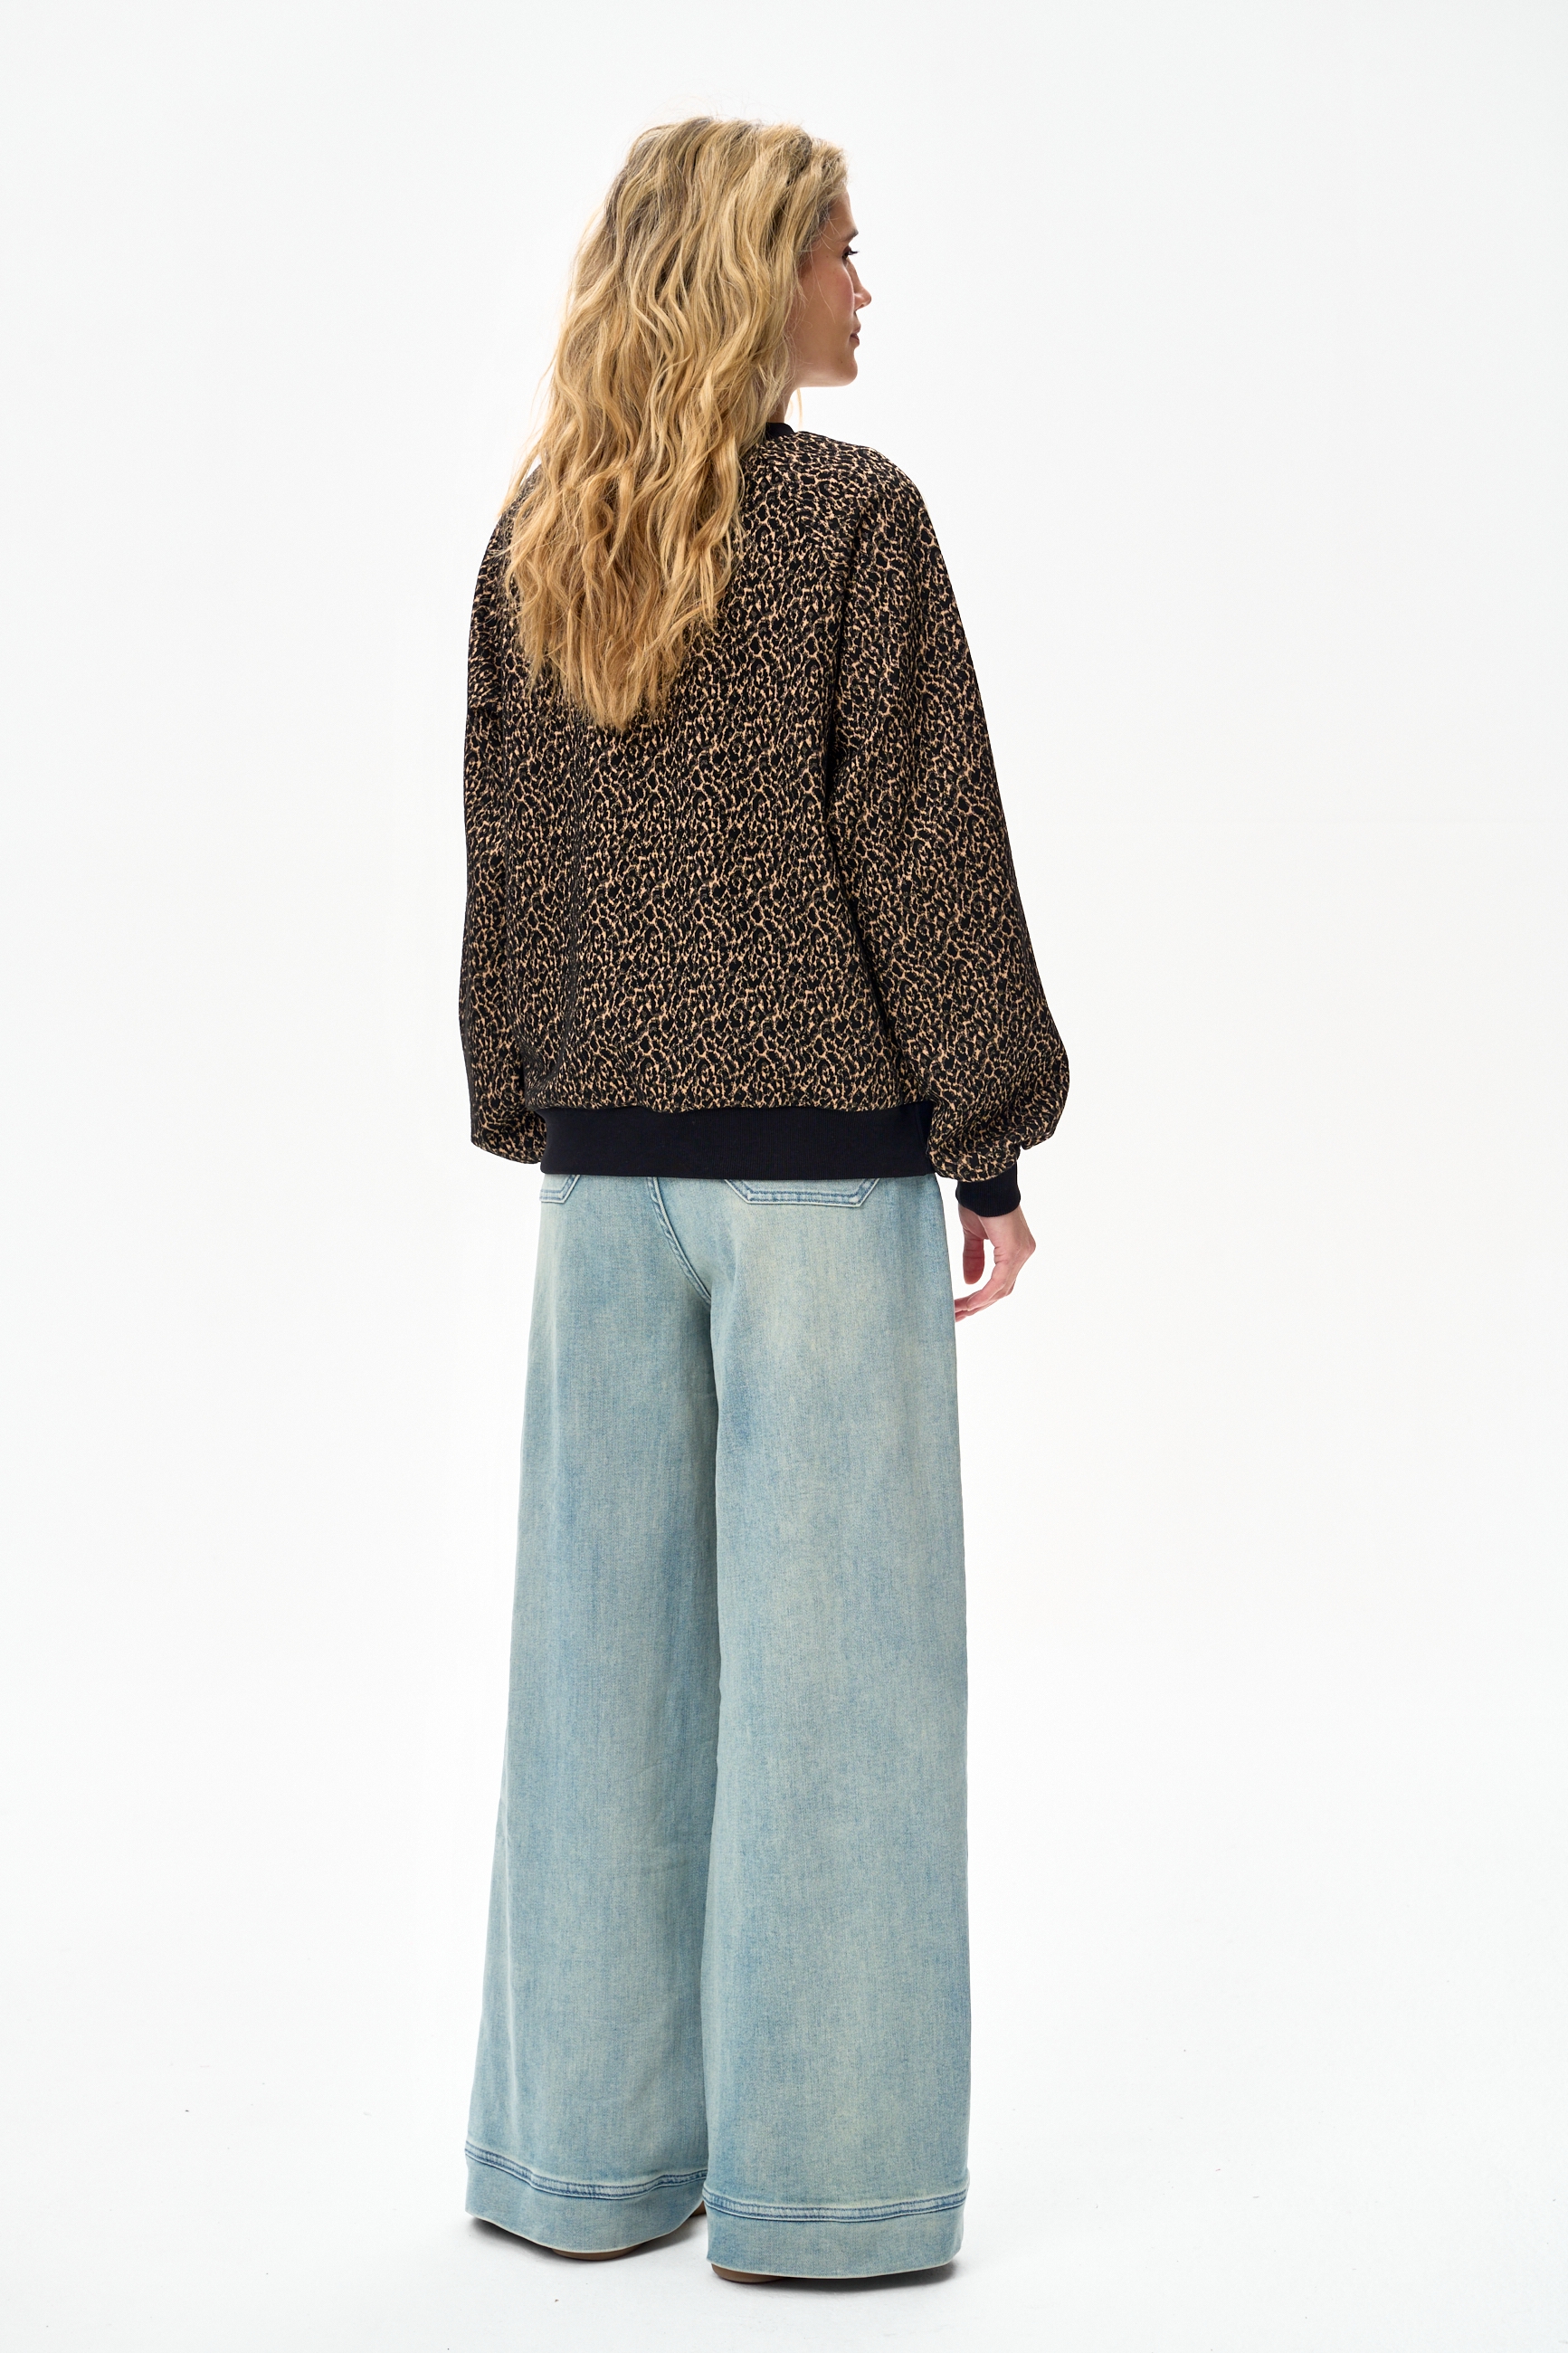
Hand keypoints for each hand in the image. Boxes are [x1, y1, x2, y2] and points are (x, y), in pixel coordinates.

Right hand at [955, 1204, 1035, 1320]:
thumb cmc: (979, 1202)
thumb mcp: (973, 1235)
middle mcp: (1023, 1253)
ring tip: (957, 1312)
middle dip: (978, 1305)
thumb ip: (974, 1258)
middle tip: (956, 1316)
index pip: (1001, 1282)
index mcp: (1015, 1249)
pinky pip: (999, 1281)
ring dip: (978, 1303)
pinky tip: (970, 1304)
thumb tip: (970, 1282)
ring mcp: (1021, 1253)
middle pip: (1002, 1290)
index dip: (982, 1297)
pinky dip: (984, 1294)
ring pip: (1001, 1289)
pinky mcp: (1014, 1252)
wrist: (984, 1183)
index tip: (961, 1308)